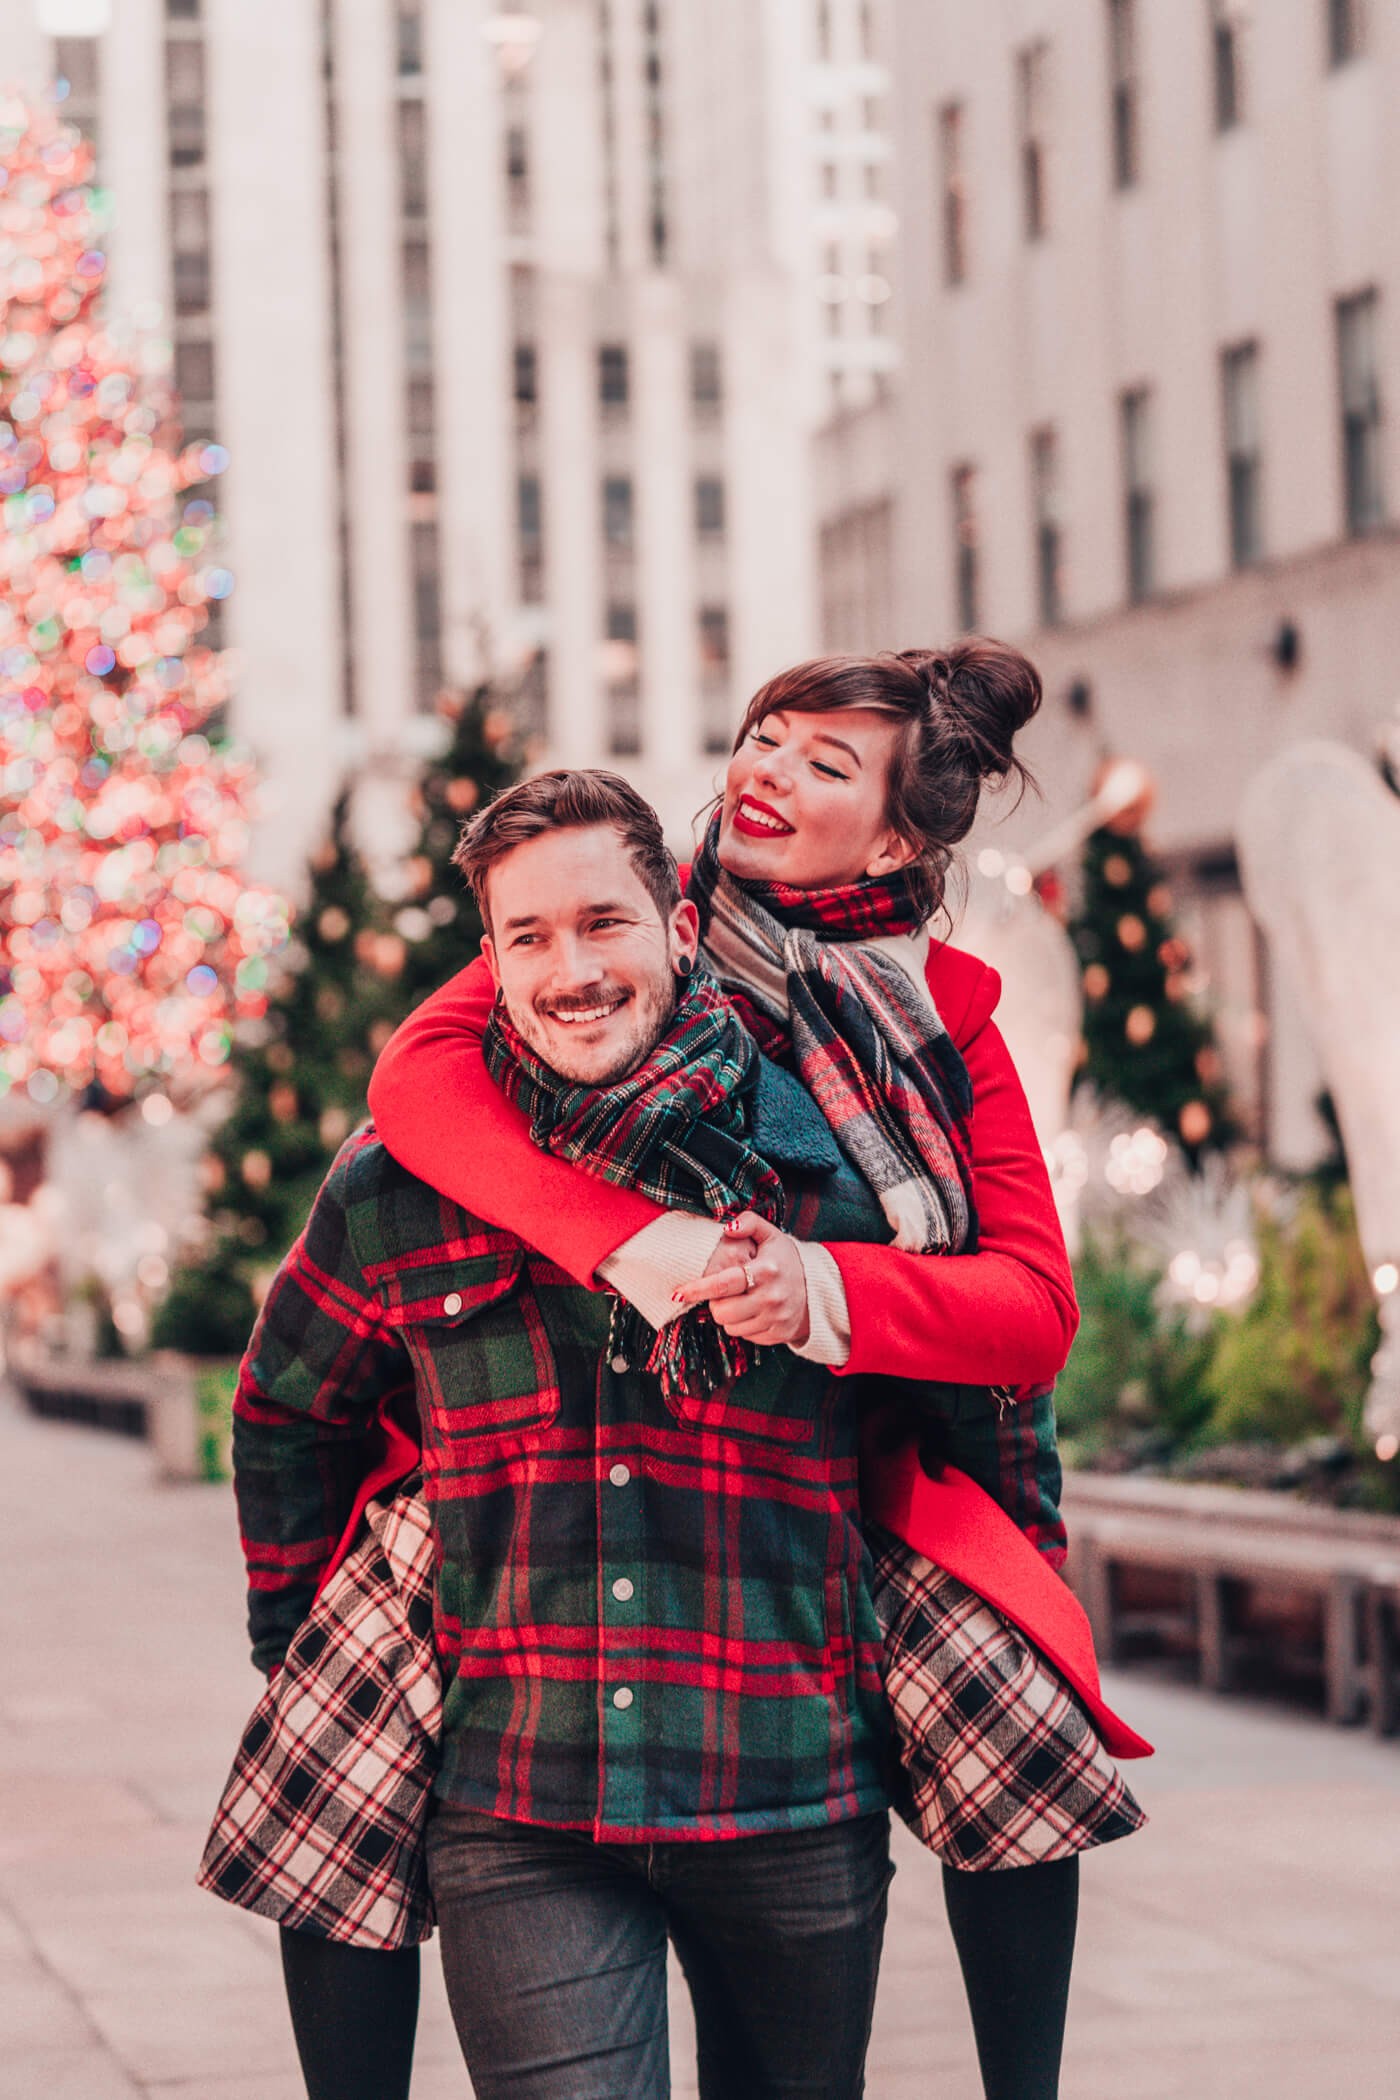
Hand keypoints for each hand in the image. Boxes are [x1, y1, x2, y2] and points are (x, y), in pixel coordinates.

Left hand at [671, 1211, 810, 1347]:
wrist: (818, 1289)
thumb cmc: (786, 1260)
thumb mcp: (771, 1235)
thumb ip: (749, 1223)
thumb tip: (728, 1226)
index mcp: (766, 1271)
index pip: (722, 1284)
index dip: (696, 1289)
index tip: (677, 1292)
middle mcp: (771, 1297)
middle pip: (721, 1312)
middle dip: (714, 1303)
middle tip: (723, 1292)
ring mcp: (775, 1319)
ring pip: (730, 1327)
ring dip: (728, 1315)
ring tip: (740, 1300)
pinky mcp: (778, 1334)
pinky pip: (745, 1336)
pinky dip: (743, 1325)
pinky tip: (752, 1311)